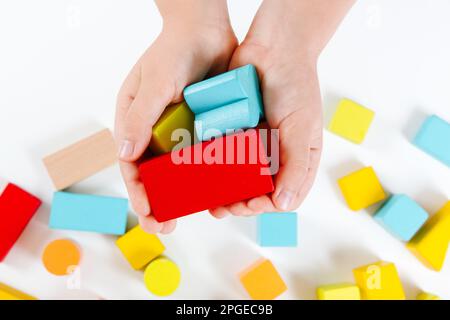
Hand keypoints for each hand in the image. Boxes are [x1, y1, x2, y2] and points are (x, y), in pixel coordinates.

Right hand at [115, 7, 236, 232]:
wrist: (206, 30)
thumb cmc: (173, 51)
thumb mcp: (155, 83)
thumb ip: (140, 117)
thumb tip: (125, 154)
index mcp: (135, 122)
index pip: (131, 164)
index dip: (137, 191)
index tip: (147, 213)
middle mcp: (156, 131)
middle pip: (154, 175)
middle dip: (158, 203)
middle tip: (166, 226)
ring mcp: (180, 131)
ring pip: (180, 171)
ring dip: (183, 195)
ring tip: (191, 215)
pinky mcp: (203, 129)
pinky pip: (203, 157)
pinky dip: (207, 175)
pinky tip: (216, 190)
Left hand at [209, 43, 322, 217]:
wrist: (273, 46)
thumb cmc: (296, 85)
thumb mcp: (302, 127)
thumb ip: (296, 165)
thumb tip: (285, 204)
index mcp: (297, 158)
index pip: (284, 195)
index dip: (265, 205)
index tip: (249, 204)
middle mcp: (274, 154)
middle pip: (257, 191)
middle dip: (240, 203)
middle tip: (223, 206)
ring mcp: (252, 144)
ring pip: (236, 178)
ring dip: (223, 190)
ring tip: (209, 199)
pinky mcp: (232, 130)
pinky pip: (222, 154)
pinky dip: (213, 166)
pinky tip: (200, 174)